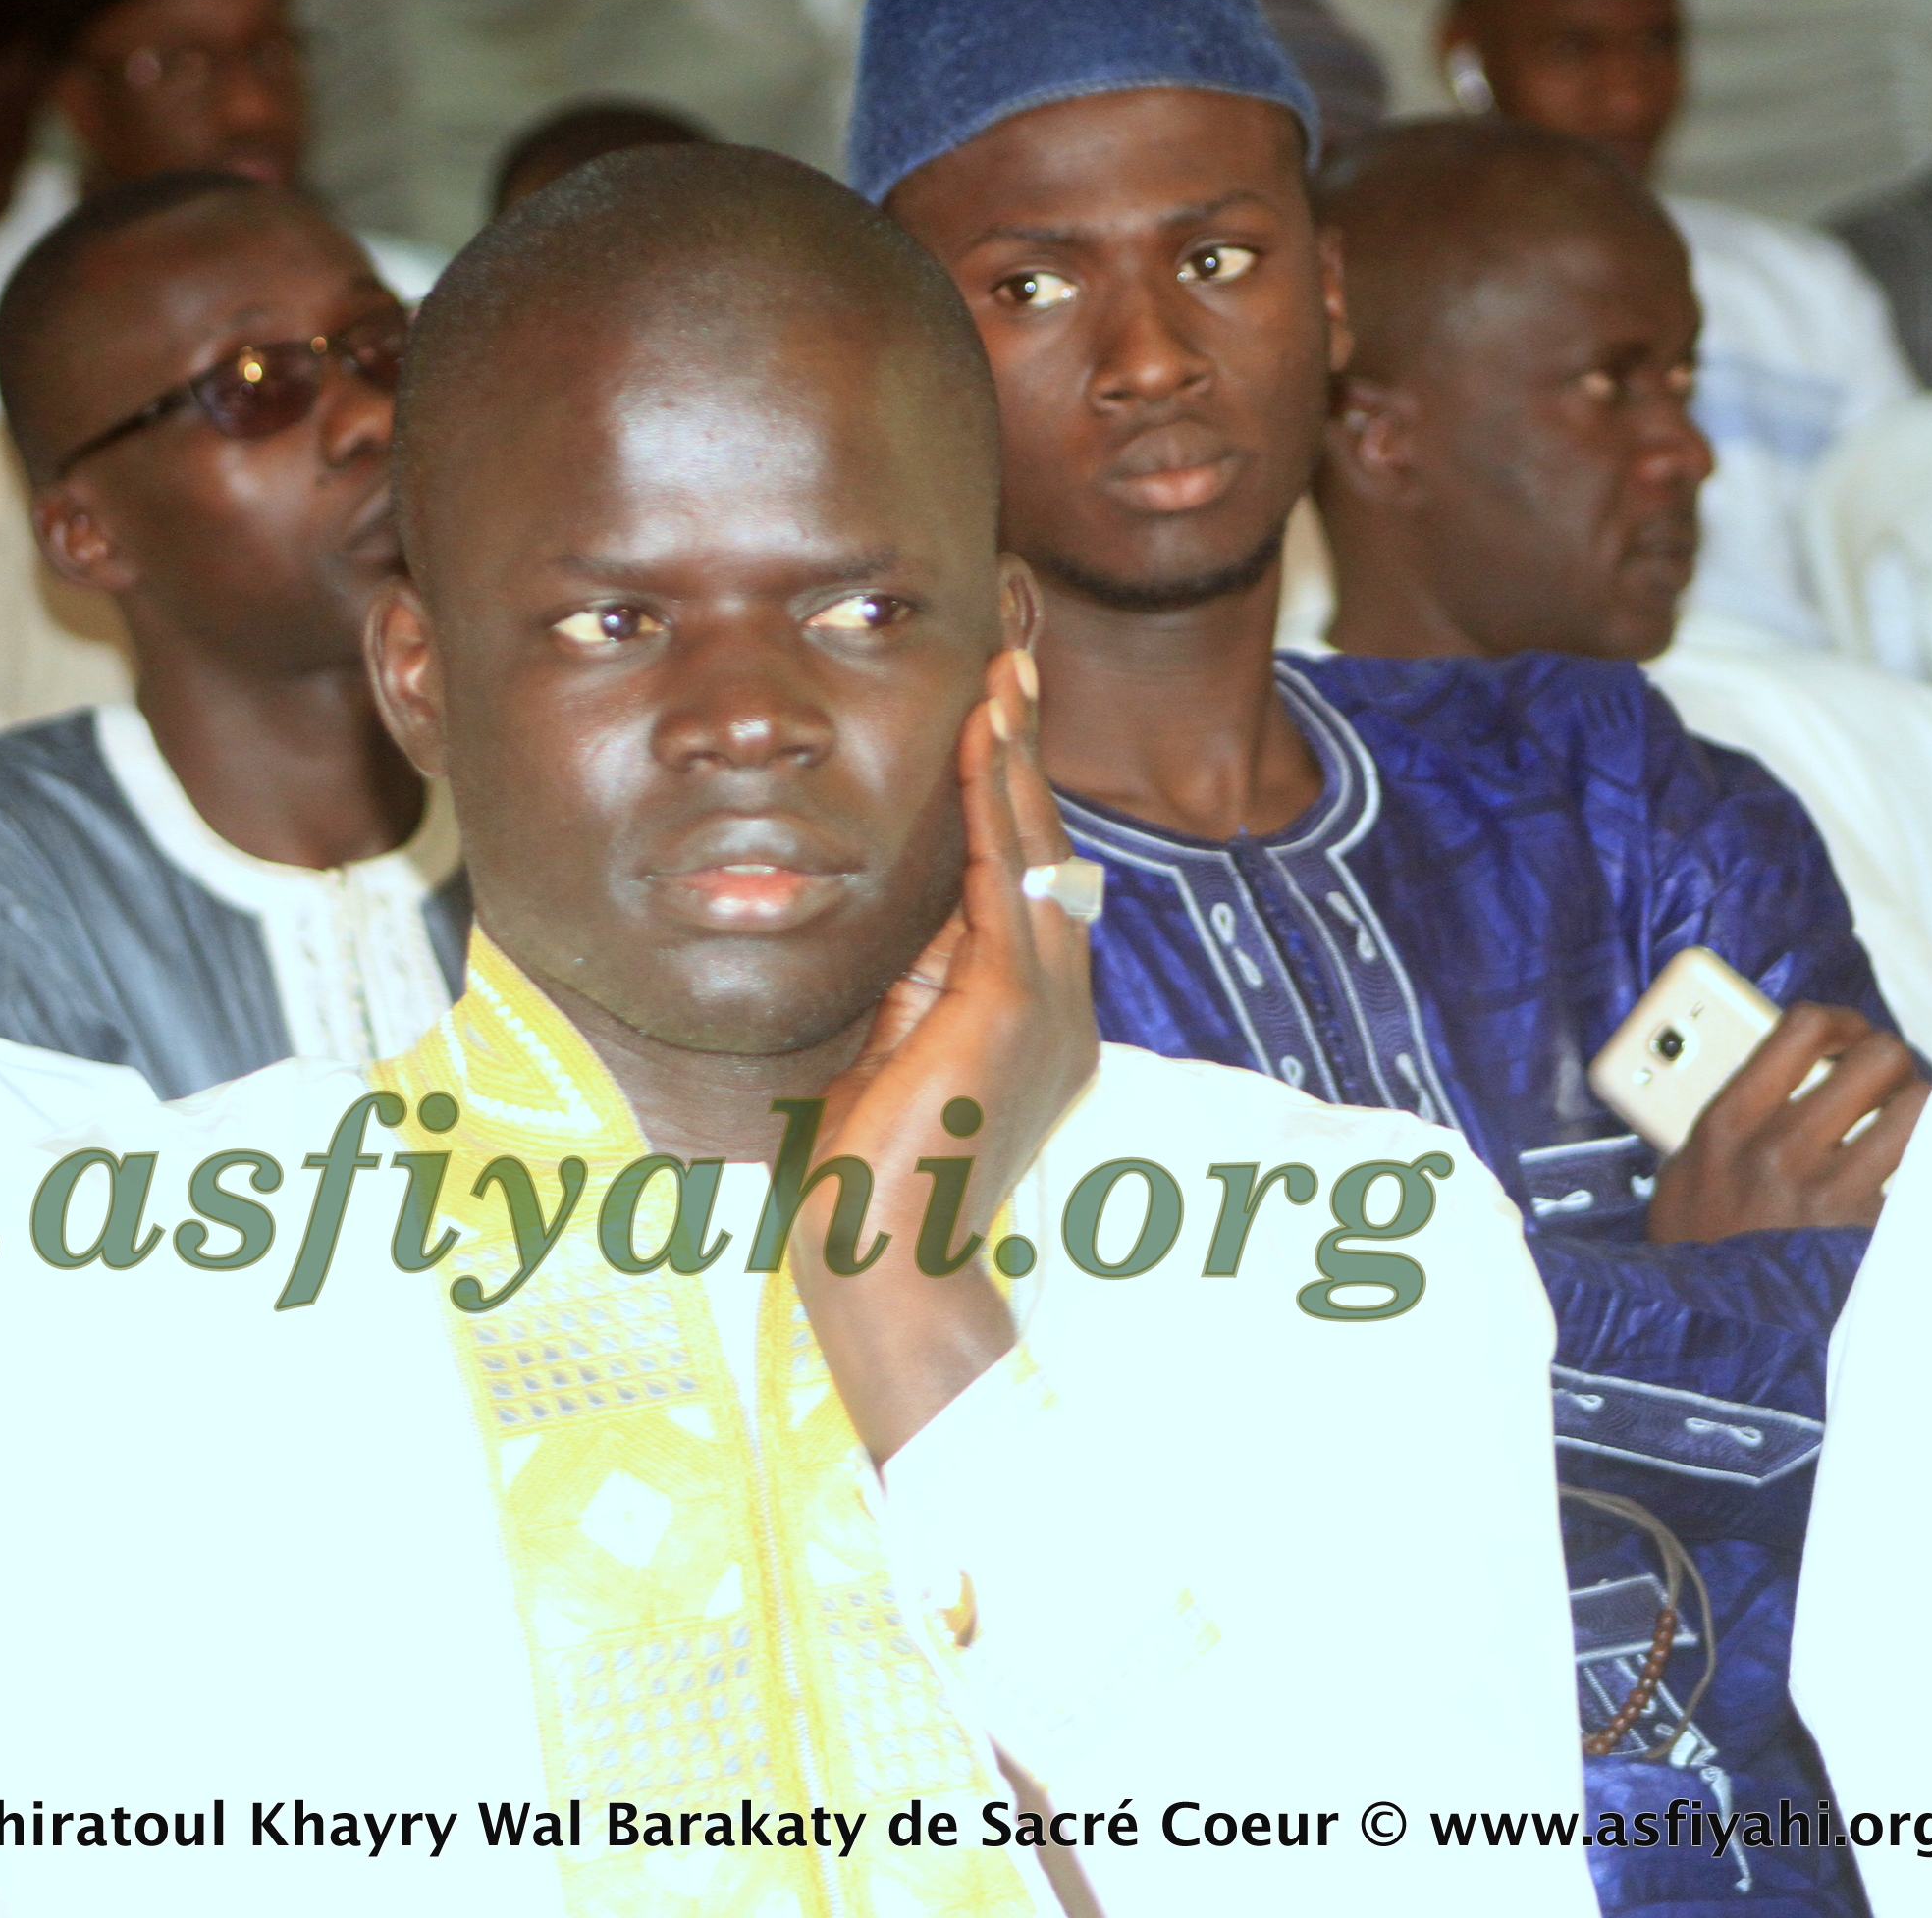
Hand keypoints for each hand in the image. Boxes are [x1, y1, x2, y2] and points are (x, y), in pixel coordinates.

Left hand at [794, 647, 1100, 1463]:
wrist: (883, 1269)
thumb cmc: (872, 1182)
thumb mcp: (892, 1059)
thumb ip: (910, 991)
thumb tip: (905, 924)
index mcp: (1033, 1024)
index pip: (1025, 884)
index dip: (1012, 798)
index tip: (995, 720)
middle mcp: (1059, 1009)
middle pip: (1048, 851)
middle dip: (1027, 755)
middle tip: (1016, 662)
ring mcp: (1047, 1010)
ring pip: (1038, 853)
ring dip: (1017, 759)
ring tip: (1005, 677)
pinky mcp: (1012, 1013)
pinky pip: (1008, 883)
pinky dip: (996, 805)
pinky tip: (984, 743)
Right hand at [1645, 1002, 1930, 1241]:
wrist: (1706, 1331)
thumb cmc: (1697, 1247)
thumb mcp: (1685, 1169)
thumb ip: (1733, 1112)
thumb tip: (1793, 1061)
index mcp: (1724, 1126)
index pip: (1803, 1028)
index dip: (1840, 1022)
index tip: (1841, 1038)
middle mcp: (1778, 1152)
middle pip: (1878, 1058)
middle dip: (1888, 1065)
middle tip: (1877, 1086)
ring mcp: (1827, 1195)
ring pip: (1920, 1108)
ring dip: (1915, 1112)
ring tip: (1895, 1129)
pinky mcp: (1868, 1234)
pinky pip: (1927, 1171)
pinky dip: (1924, 1167)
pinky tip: (1902, 1178)